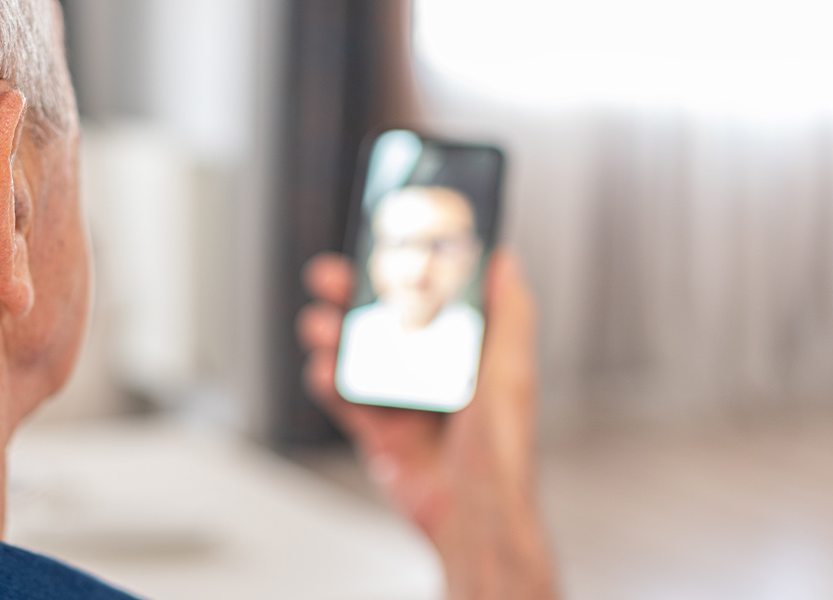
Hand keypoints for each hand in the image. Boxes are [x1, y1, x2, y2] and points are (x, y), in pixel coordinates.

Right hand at [298, 249, 556, 599]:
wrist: (474, 515)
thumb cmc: (501, 450)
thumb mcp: (512, 369)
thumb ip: (509, 313)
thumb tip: (506, 260)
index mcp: (464, 351)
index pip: (426, 297)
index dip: (398, 270)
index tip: (376, 245)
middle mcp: (430, 372)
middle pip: (380, 320)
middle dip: (350, 295)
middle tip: (329, 276)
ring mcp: (400, 401)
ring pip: (354, 354)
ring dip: (331, 334)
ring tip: (320, 325)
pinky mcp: (376, 432)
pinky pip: (342, 398)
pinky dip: (327, 380)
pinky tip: (324, 369)